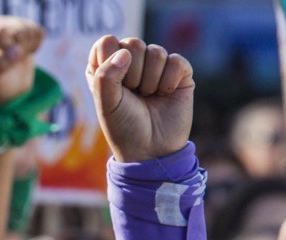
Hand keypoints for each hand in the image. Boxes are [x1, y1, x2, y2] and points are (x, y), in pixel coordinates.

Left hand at [0, 17, 43, 106]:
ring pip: (28, 30)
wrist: (4, 84)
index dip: (10, 47)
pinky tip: (25, 52)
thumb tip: (16, 50)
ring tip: (18, 58)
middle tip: (14, 62)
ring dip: (28, 48)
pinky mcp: (22, 24)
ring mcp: (7, 22)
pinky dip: (36, 45)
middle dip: (20, 49)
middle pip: (17, 32)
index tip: (11, 60)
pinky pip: (38, 32)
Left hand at [85, 37, 193, 162]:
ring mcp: (156, 66)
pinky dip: (169, 81)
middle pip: (133, 43)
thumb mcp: (106, 104)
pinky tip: (164, 95)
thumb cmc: (124, 127)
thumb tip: (125, 53)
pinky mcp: (179, 72)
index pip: (107, 43)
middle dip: (132, 73)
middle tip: (133, 94)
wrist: (151, 150)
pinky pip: (176, 61)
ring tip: (148, 97)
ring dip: (150, 81)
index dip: (110, 61)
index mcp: (107, 67)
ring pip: (156, 52)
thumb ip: (105, 76)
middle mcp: (131, 62)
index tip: (113, 86)